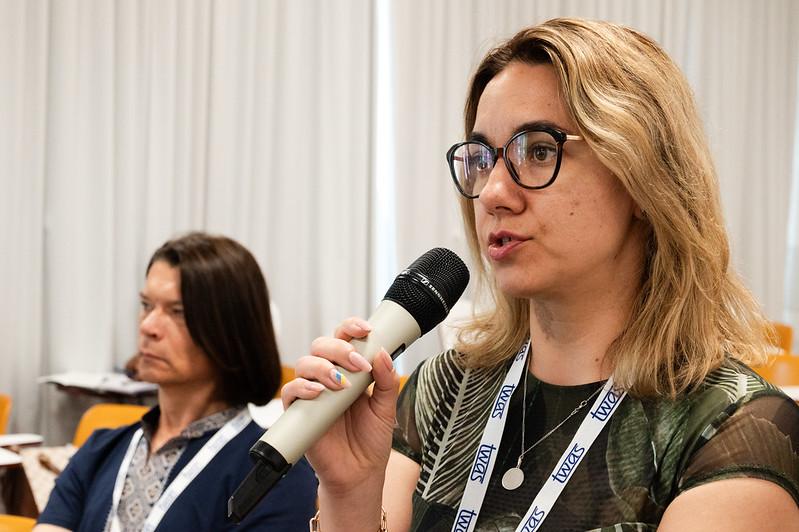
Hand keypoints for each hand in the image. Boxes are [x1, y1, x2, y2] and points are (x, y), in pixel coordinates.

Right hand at [281, 317, 399, 497]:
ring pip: (305, 363)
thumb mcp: (387, 408)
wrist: (359, 474)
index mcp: (349, 370)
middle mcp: (328, 377)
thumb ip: (387, 380)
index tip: (366, 330)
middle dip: (339, 348)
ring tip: (341, 384)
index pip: (344, 339)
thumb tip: (382, 353)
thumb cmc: (371, 440)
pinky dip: (302, 387)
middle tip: (358, 364)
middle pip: (322, 345)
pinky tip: (319, 393)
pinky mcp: (298, 412)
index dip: (351, 327)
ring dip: (323, 367)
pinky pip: (290, 391)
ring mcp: (312, 393)